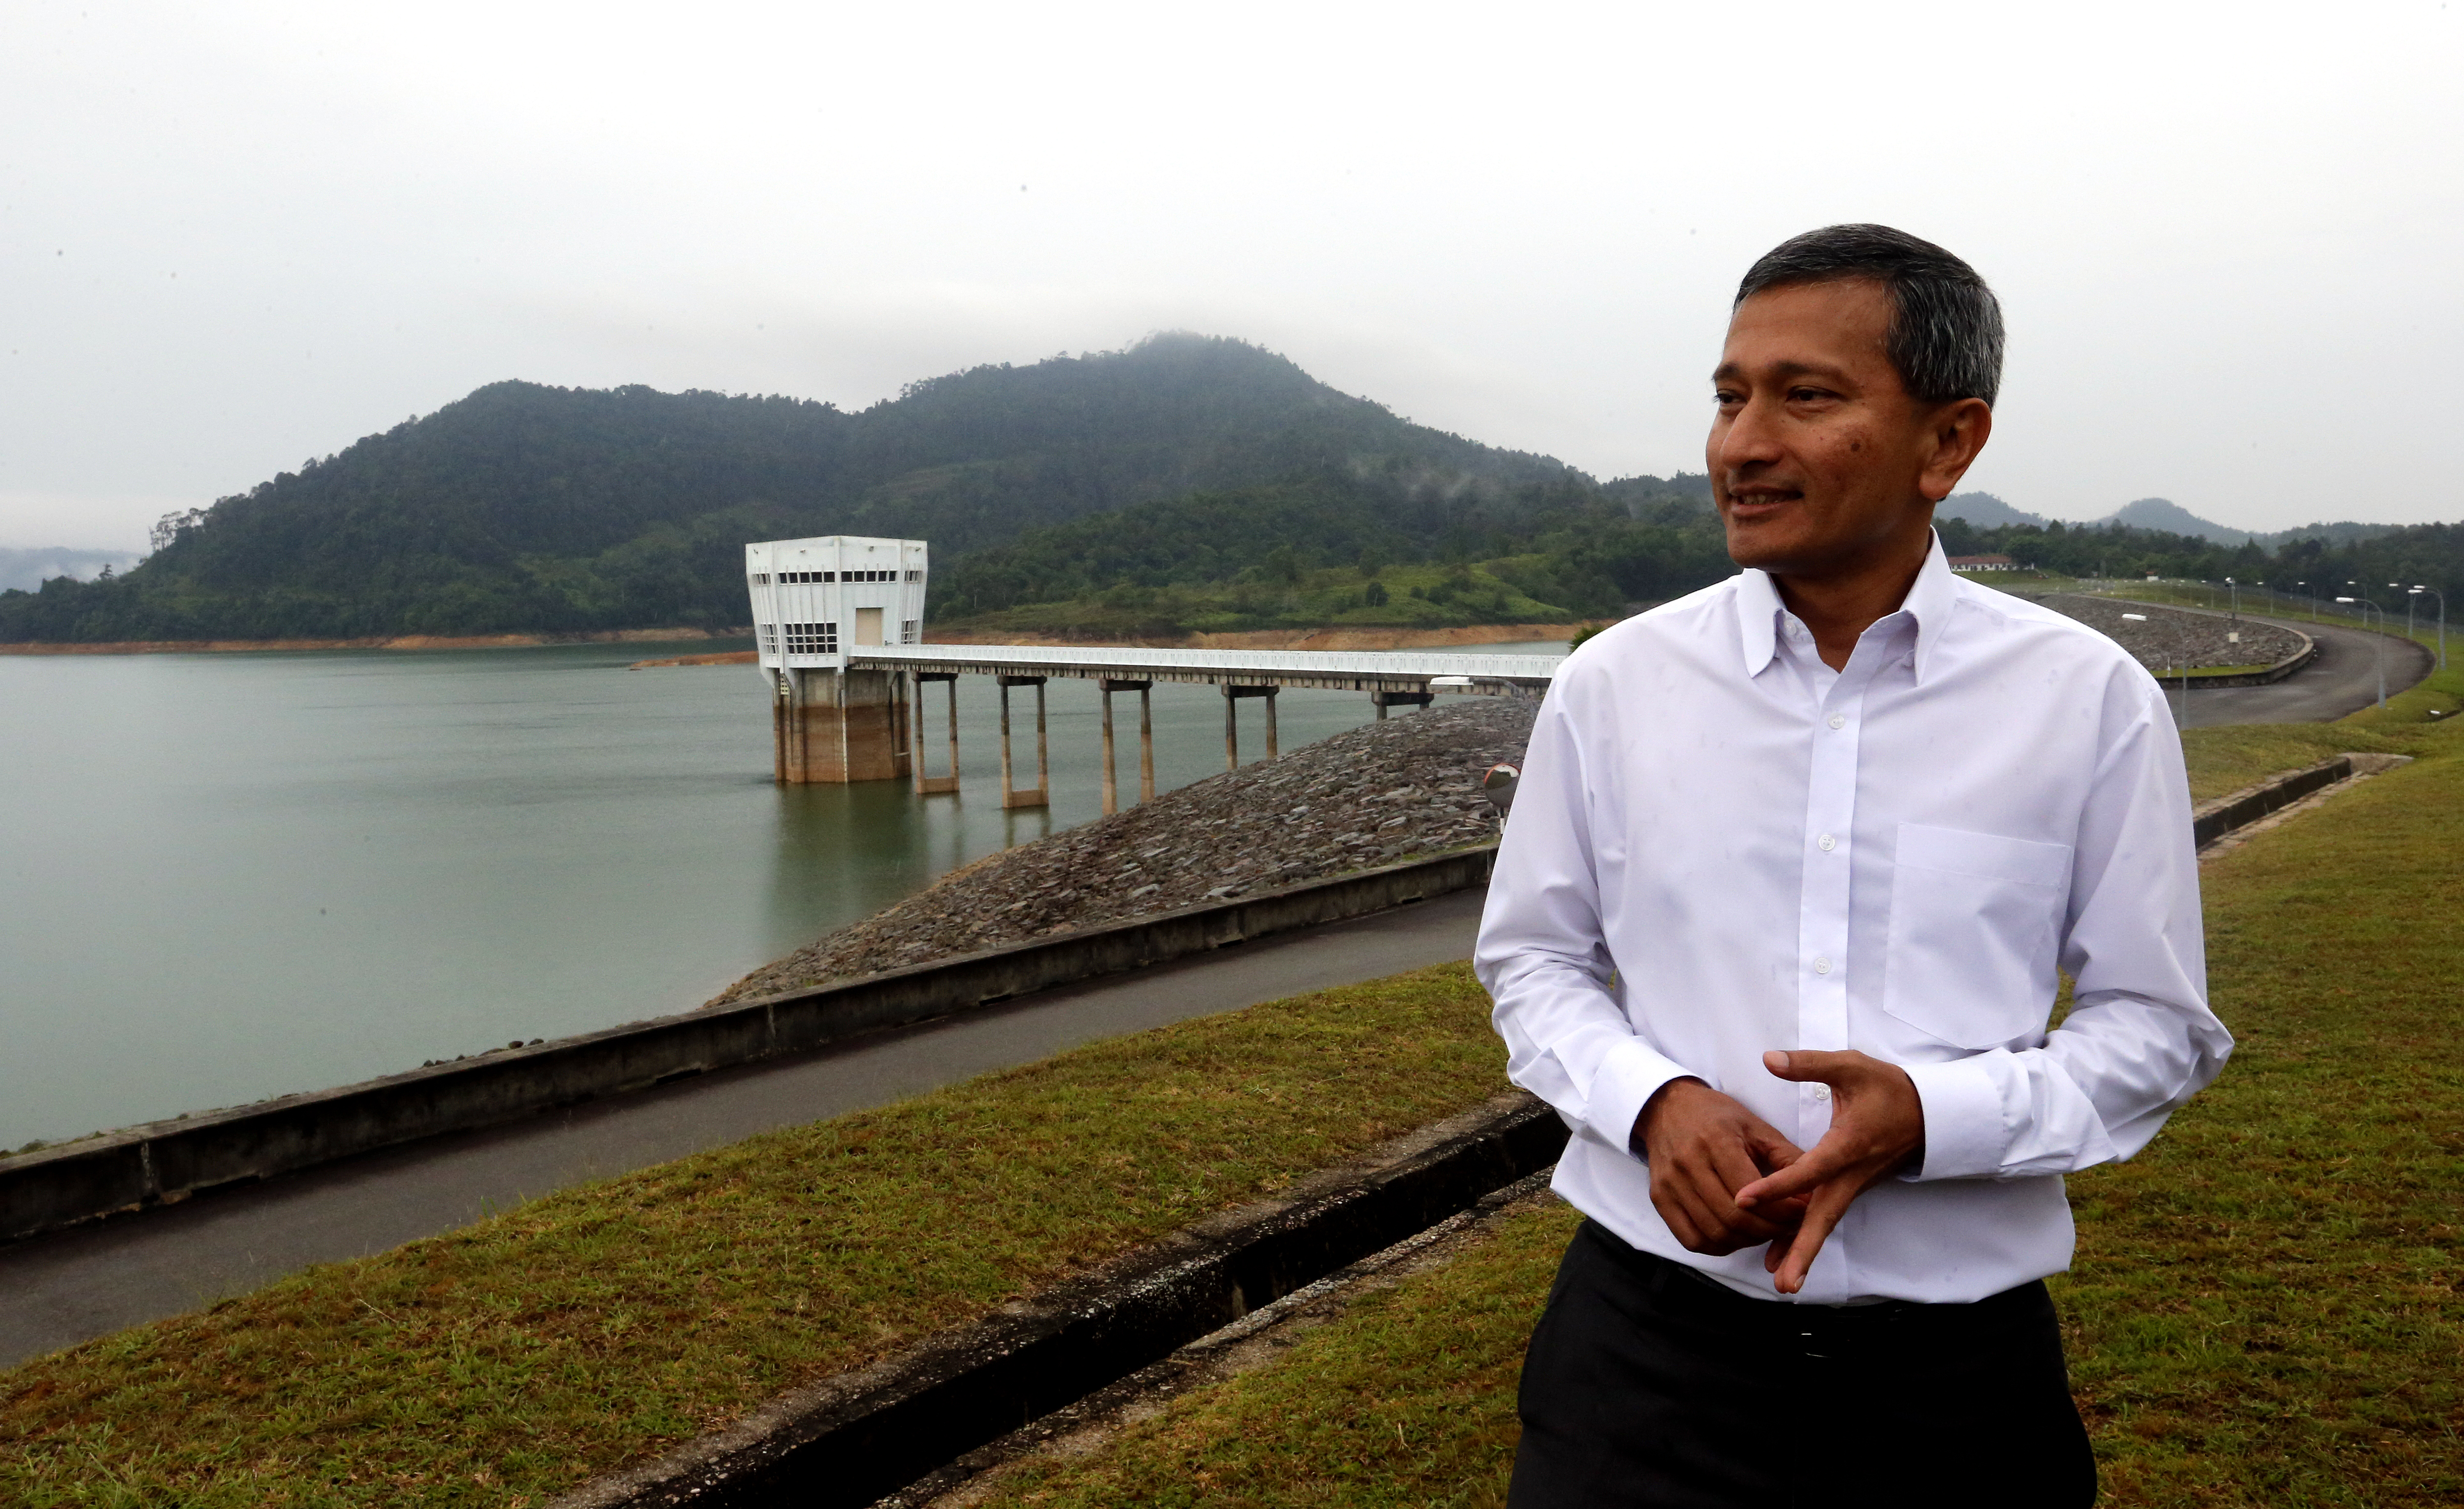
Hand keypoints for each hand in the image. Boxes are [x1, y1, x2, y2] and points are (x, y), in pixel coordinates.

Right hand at [1633, 1078, 1809, 1256]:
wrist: (1667, 1107)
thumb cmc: (1717, 1116)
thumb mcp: (1757, 1128)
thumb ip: (1788, 1160)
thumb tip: (1814, 1197)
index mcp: (1715, 1141)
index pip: (1752, 1193)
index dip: (1781, 1211)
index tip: (1800, 1213)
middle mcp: (1688, 1164)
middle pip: (1733, 1219)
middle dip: (1769, 1230)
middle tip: (1787, 1227)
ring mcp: (1670, 1184)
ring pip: (1714, 1233)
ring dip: (1746, 1241)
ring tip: (1764, 1230)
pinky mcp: (1659, 1199)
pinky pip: (1691, 1239)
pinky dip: (1718, 1246)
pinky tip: (1735, 1235)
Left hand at [1734, 1050, 1924, 1294]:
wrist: (1928, 1112)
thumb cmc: (1888, 1088)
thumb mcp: (1851, 1066)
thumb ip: (1810, 1064)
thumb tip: (1769, 1059)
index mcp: (1848, 1145)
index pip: (1810, 1170)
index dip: (1778, 1185)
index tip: (1745, 1198)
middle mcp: (1850, 1174)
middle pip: (1823, 1217)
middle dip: (1802, 1249)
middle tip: (1783, 1281)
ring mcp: (1852, 1186)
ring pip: (1825, 1223)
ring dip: (1804, 1252)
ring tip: (1782, 1283)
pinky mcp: (1850, 1189)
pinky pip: (1826, 1218)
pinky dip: (1807, 1239)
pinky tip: (1785, 1260)